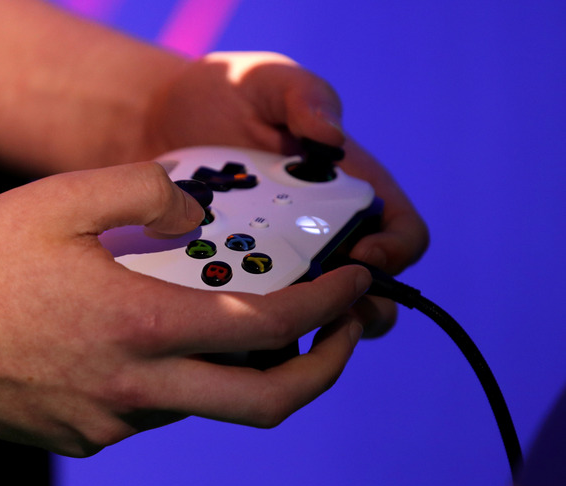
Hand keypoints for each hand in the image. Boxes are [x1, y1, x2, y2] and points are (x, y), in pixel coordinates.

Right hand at [0, 162, 370, 456]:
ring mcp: (109, 422)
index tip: (356, 284)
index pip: (268, 328)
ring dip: (233, 368)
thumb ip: (144, 194)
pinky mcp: (82, 437)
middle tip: (341, 335)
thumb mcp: (63, 199)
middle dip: (322, 370)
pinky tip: (143, 342)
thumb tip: (191, 215)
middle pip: (264, 403)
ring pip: (202, 402)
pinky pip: (150, 410)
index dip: (327, 307)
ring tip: (230, 322)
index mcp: (140, 326)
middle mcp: (136, 388)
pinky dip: (172, 378)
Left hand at [139, 51, 428, 333]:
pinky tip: (223, 306)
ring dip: (301, 321)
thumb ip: (304, 97)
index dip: (394, 255)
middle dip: (355, 308)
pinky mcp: (243, 279)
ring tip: (265, 311)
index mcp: (353, 192)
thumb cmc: (226, 96)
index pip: (404, 237)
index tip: (358, 256)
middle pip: (371, 293)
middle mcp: (328, 234)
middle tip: (316, 307)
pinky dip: (251, 319)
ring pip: (316, 315)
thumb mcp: (268, 82)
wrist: (162, 121)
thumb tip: (331, 137)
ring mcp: (285, 262)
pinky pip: (260, 314)